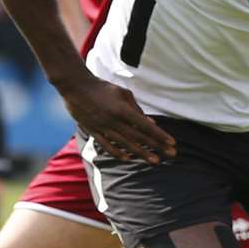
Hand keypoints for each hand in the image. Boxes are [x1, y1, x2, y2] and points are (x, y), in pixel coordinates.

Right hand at [58, 77, 177, 162]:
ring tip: (154, 161)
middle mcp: (114, 121)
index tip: (172, 143)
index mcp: (122, 110)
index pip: (146, 126)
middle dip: (156, 147)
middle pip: (139, 137)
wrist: (76, 86)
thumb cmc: (103, 87)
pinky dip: (117, 153)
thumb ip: (136, 109)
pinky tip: (128, 159)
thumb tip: (151, 123)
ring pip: (125, 144)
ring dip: (141, 154)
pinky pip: (107, 146)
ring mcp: (103, 127)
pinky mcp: (93, 131)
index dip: (160, 135)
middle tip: (171, 155)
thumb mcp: (123, 93)